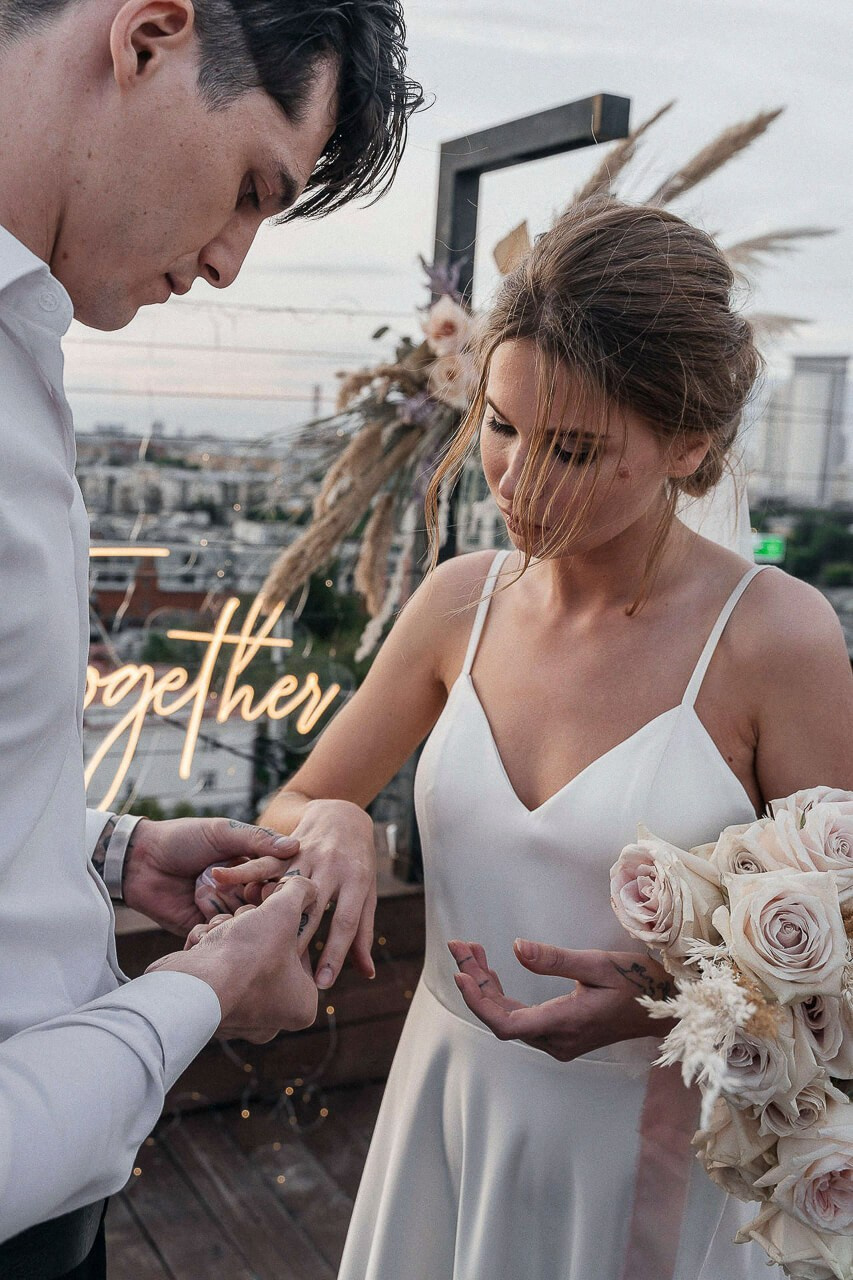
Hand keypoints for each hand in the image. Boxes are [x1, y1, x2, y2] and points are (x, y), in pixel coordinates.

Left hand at [122, 817, 298, 936]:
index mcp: (248, 863)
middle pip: (264, 902)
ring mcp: (223, 909)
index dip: (276, 881)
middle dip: (259, 902)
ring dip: (239, 916)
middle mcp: (240, 888)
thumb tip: (294, 847)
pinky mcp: (205, 928)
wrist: (139, 861)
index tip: (271, 882)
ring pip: (246, 921)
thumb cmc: (182, 839)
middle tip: (247, 896)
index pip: (274, 876)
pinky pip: (223, 935)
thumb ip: (256, 840)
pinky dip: (220, 929)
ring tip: (223, 907)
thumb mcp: (221, 832)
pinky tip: (211, 920)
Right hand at [146, 876, 319, 1041]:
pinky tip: (203, 947)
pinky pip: (213, 968)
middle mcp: (272, 1020)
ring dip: (227, 933)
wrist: (193, 984)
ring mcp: (237, 1017)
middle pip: (267, 951)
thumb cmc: (248, 952)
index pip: (299, 949)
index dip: (284, 920)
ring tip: (221, 933)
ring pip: (238, 956)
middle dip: (252, 927)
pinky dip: (207, 949)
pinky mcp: (206, 1009)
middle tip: (246, 920)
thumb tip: (307, 885)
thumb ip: (301, 891)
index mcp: (301, 1006)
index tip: (272, 908)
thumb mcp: (285, 909)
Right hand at [204, 799, 376, 988]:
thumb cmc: (357, 863)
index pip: (346, 922)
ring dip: (266, 910)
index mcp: (356, 880)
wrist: (343, 815)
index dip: (334, 953)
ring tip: (247, 937)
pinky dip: (242, 871)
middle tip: (280, 975)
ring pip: (285, 886)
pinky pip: (263, 861)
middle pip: (312, 909)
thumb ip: (362, 934)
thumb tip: (367, 975)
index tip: (323, 984)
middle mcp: (332, 866)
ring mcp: (308, 854)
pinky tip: (219, 880)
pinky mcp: (286, 846)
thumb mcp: (365, 894)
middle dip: (297, 942)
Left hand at [448, 938, 675, 1060]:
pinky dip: (503, 995)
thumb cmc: (637, 981)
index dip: (478, 1001)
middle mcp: (558, 1040)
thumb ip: (554, 960)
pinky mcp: (562, 1035)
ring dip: (487, 988)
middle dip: (476, 983)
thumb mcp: (596, 963)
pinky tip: (492, 973)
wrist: (665, 1007)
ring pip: (510, 1018)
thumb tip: (515, 948)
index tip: (460, 973)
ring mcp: (559, 1041)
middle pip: (502, 1018)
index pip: (506, 1024)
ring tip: (472, 952)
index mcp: (566, 1023)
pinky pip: (522, 1019)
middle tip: (460, 946)